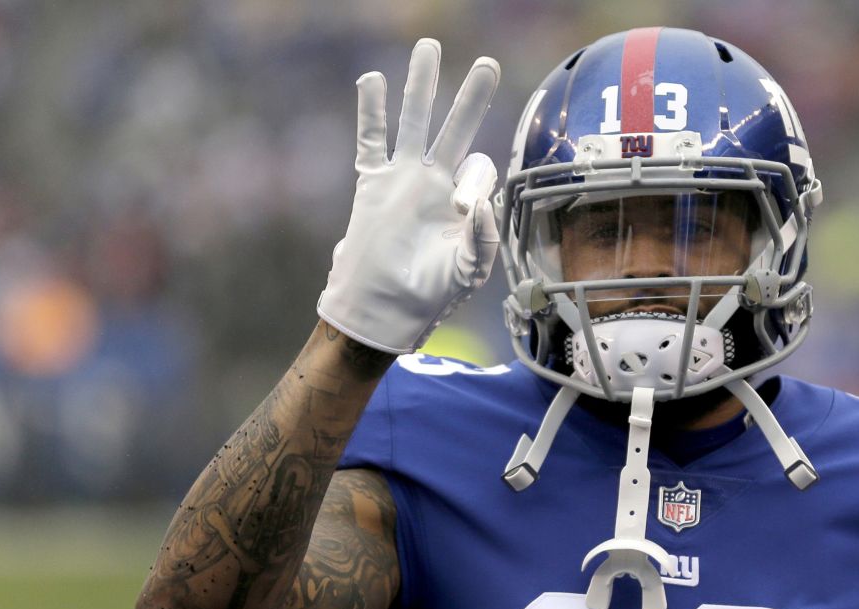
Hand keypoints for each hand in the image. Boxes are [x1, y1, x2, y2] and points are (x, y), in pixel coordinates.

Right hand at [318, 39, 500, 353]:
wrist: (382, 309)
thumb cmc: (429, 296)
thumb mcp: (470, 271)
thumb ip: (484, 238)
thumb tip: (481, 202)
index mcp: (462, 202)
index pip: (482, 168)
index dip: (478, 180)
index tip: (462, 207)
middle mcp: (434, 183)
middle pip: (456, 127)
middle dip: (471, 96)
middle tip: (487, 64)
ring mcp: (402, 179)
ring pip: (414, 120)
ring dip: (421, 86)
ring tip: (428, 49)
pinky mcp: (373, 183)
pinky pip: (371, 139)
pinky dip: (371, 111)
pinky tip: (372, 81)